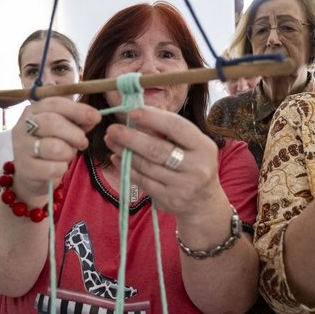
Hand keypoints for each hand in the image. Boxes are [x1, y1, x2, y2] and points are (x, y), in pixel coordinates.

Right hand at [12, 98, 100, 204]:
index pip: (55, 103)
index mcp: (33, 111)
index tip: (96, 117)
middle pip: (52, 123)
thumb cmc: (50, 145)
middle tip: (83, 142)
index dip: (78, 109)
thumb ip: (78, 120)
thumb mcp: (63, 128)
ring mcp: (21, 148)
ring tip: (67, 155)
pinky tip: (58, 168)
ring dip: (68, 153)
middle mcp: (22, 126)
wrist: (31, 174)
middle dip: (75, 133)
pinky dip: (61, 169)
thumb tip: (94, 117)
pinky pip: (52, 168)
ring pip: (54, 147)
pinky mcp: (24, 168)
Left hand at [102, 106, 225, 222]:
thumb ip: (168, 129)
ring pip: (146, 166)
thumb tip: (139, 111)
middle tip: (112, 129)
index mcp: (204, 146)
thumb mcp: (191, 145)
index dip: (152, 118)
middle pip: (157, 149)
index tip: (131, 112)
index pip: (176, 127)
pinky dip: (127, 168)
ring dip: (125, 152)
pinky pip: (143, 181)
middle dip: (131, 137)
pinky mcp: (169, 199)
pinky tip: (117, 158)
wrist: (203, 202)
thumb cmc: (193, 164)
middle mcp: (197, 167)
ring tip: (110, 141)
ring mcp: (183, 186)